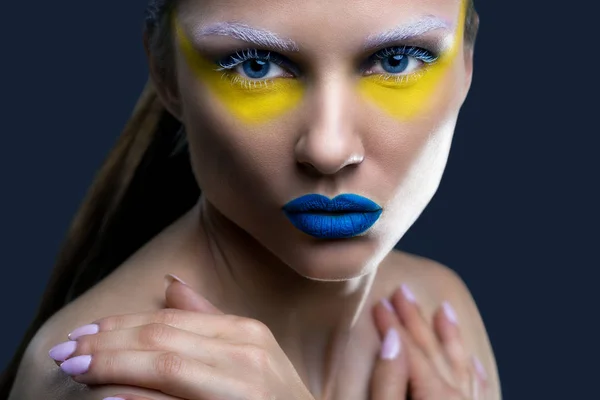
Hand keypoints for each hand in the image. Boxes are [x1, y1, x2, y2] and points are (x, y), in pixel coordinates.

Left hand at [48, 276, 314, 399]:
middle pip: (162, 340)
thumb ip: (209, 320)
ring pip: (167, 366)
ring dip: (115, 366)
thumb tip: (171, 285)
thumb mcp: (250, 353)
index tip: (83, 333)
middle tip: (65, 351)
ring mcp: (243, 387)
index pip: (169, 321)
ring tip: (77, 368)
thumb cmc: (274, 398)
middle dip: (107, 344)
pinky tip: (110, 398)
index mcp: (246, 333)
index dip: (121, 325)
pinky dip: (141, 399)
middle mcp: (246, 355)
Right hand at [370, 285, 488, 399]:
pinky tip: (474, 361)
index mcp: (435, 397)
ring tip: (445, 309)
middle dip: (417, 320)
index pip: (411, 351)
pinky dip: (475, 374)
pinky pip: (480, 392)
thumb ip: (388, 382)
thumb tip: (391, 340)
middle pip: (435, 351)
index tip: (380, 302)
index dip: (393, 325)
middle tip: (404, 291)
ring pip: (461, 366)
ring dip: (451, 336)